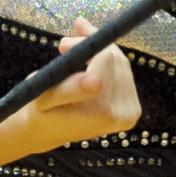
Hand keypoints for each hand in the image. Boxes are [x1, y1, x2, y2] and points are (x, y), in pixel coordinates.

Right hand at [26, 17, 141, 148]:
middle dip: (91, 45)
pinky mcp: (133, 110)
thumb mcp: (45, 98)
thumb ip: (69, 88)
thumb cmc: (42, 112)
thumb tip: (96, 81)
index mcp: (102, 111)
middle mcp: (122, 114)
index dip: (84, 45)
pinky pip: (124, 73)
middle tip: (64, 44)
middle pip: (116, 59)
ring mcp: (130, 113)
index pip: (106, 58)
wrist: (50, 132)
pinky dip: (106, 63)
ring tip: (72, 49)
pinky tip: (88, 60)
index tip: (62, 45)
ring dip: (98, 51)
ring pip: (121, 63)